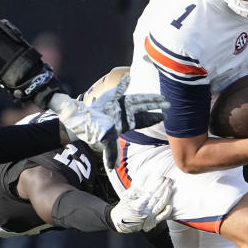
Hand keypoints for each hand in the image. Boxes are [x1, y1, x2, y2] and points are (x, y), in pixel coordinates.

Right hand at [49, 74, 169, 166]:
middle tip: (168, 103)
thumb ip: (110, 153)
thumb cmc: (93, 130)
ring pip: (136, 98)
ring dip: (147, 97)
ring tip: (158, 95)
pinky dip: (123, 85)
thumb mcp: (105, 141)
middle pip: (143, 108)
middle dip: (155, 105)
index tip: (164, 116)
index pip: (143, 120)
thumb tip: (112, 168)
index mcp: (125, 122)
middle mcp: (124, 113)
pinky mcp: (109, 98)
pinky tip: (129, 79)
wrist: (79, 121)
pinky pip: (118, 90)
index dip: (153, 118)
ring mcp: (118, 105)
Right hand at [109, 177, 174, 232]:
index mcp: (138, 205)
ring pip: (161, 205)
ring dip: (167, 195)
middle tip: (168, 179)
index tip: (161, 178)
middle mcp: (145, 211)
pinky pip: (162, 217)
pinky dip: (167, 211)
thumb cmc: (124, 208)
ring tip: (170, 186)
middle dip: (164, 187)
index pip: (150, 192)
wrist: (120, 222)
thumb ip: (135, 189)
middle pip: (157, 197)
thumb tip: (144, 182)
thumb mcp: (126, 197)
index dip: (157, 184)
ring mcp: (150, 217)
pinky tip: (170, 205)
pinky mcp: (152, 222)